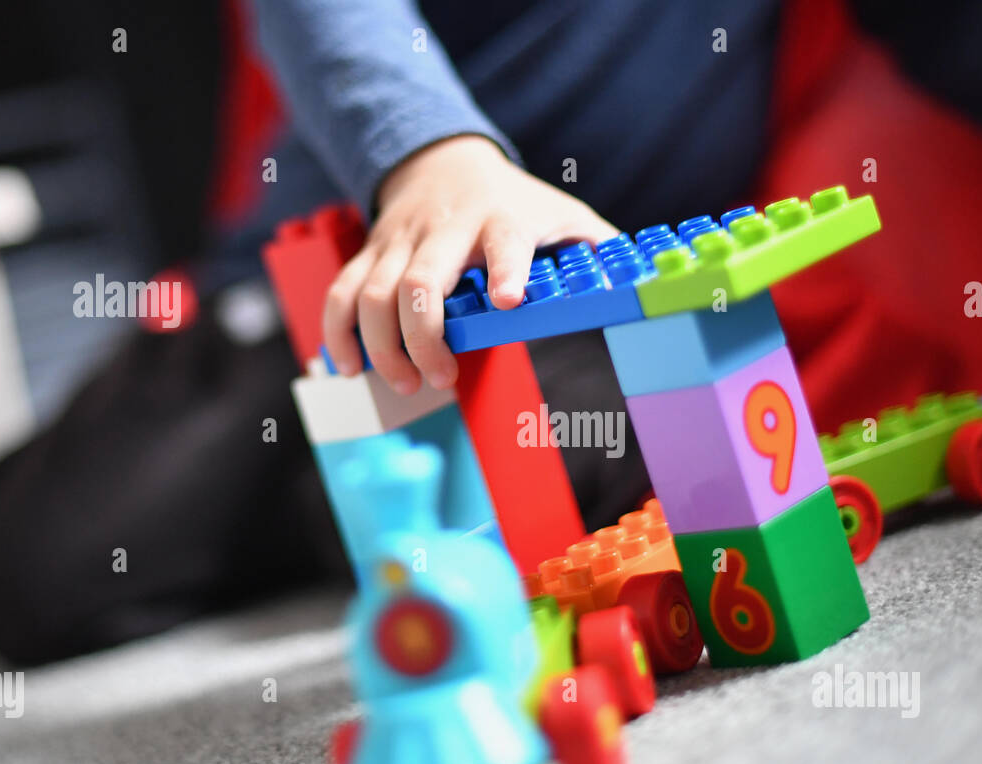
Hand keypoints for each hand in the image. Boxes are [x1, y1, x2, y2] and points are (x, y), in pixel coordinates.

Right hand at [323, 134, 617, 392]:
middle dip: (423, 336)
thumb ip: (595, 248)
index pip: (503, 240)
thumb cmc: (514, 202)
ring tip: (403, 383)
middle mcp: (445, 229)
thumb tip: (644, 284)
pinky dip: (337, 333)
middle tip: (440, 377)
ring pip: (371, 293)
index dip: (504, 268)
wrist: (443, 160)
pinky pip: (340, 292)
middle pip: (421, 282)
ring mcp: (400, 241)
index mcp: (500, 220)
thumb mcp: (562, 213)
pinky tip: (346, 367)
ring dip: (381, 346)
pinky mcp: (368, 253)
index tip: (507, 300)